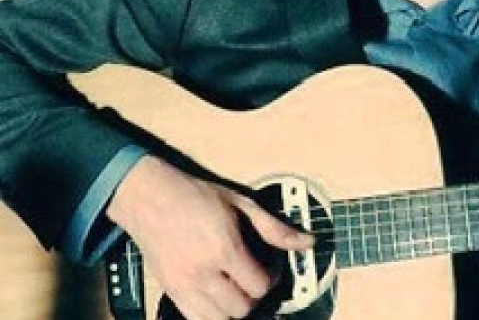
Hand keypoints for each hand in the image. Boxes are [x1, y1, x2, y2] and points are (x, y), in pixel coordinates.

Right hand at [107, 155, 313, 319]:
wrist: (148, 196)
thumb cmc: (194, 195)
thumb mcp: (240, 203)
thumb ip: (274, 228)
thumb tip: (307, 242)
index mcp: (223, 247)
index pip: (258, 286)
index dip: (271, 279)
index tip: (268, 269)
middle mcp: (202, 270)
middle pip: (242, 308)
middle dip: (253, 296)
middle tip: (251, 279)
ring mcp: (183, 284)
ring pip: (220, 319)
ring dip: (233, 308)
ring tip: (234, 288)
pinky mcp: (169, 290)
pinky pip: (195, 319)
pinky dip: (211, 314)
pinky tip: (216, 296)